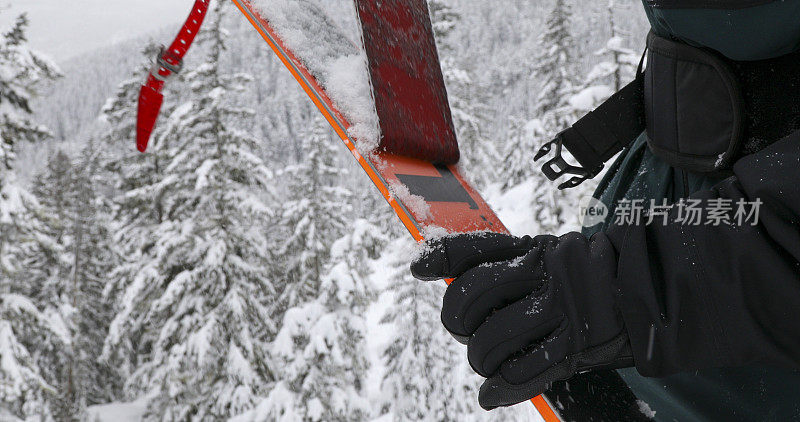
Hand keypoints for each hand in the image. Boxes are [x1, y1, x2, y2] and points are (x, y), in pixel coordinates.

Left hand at [411, 232, 633, 408]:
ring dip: (479, 358)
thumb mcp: (542, 254)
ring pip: (491, 341)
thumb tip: (421, 264)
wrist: (651, 291)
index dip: (441, 259)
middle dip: (457, 320)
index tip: (420, 270)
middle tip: (466, 329)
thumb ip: (492, 256)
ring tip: (487, 359)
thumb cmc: (583, 275)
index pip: (474, 252)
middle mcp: (543, 278)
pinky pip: (524, 371)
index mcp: (533, 252)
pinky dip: (501, 386)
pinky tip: (492, 390)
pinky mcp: (576, 348)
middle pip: (471, 298)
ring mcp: (560, 313)